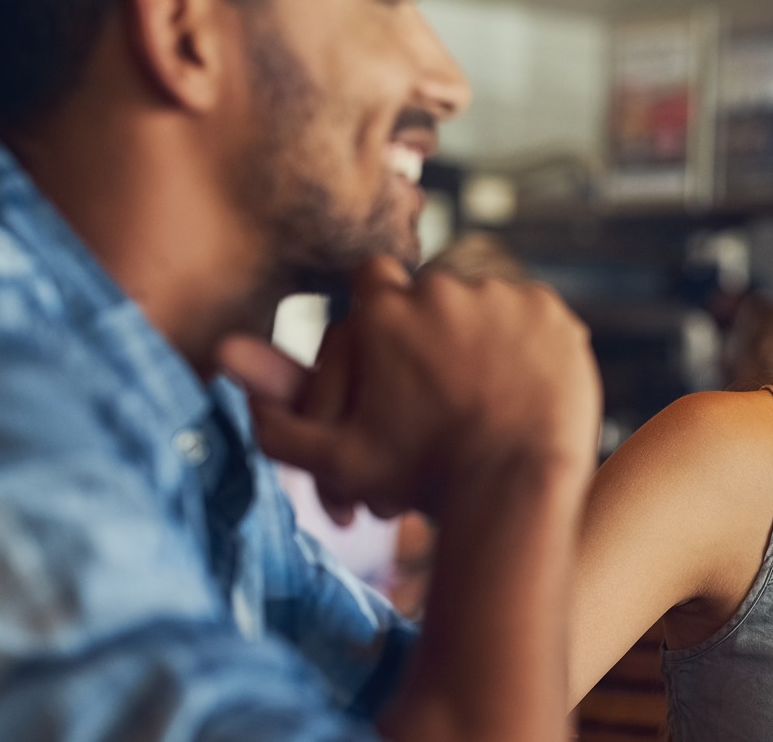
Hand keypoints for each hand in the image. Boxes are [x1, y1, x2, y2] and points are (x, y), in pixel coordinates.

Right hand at [220, 256, 600, 519]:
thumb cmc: (421, 478)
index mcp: (383, 310)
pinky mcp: (551, 312)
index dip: (382, 313)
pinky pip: (534, 316)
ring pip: (484, 304)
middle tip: (446, 383)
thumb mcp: (336, 461)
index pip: (372, 282)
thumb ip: (277, 419)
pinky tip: (523, 384)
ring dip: (482, 336)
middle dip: (434, 330)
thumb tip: (221, 359)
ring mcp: (501, 295)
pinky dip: (529, 344)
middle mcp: (440, 287)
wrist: (514, 489)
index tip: (395, 347)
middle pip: (432, 294)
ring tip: (485, 389)